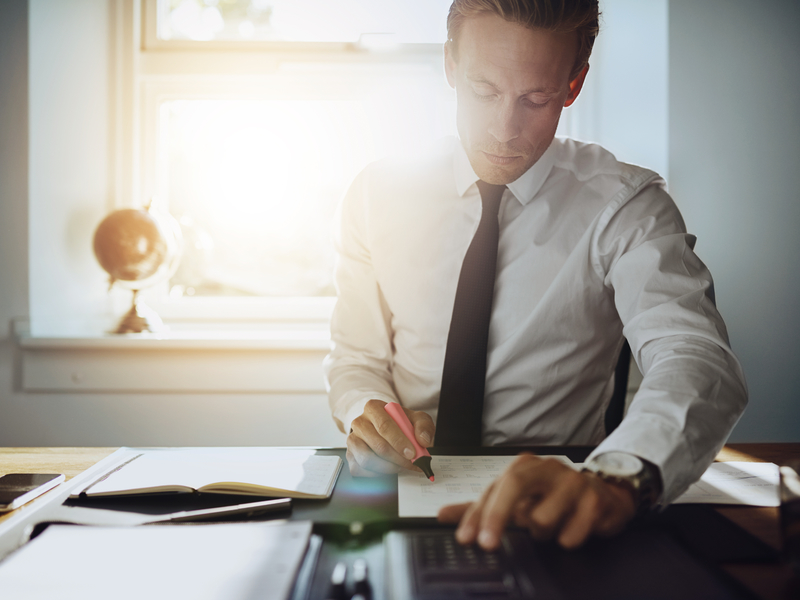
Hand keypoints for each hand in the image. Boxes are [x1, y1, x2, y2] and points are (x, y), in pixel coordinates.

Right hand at [346, 399, 434, 476]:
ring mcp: (352, 440)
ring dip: (389, 468)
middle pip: (378, 445)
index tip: (412, 453)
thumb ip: (423, 426)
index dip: (399, 442)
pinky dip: (377, 475)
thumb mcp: (416, 419)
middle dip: (398, 458)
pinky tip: (389, 469)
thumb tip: (423, 440)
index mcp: (373, 408)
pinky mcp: (350, 457)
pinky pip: (361, 470)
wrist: (387, 429)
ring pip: (368, 460)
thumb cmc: (400, 424)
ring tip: (402, 466)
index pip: (384, 426)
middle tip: (413, 464)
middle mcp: (359, 423)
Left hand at [437, 454, 635, 549]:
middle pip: (514, 486)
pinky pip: (571, 533)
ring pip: (542, 518)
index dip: (476, 514)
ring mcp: (572, 481)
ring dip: (543, 533)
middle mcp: (546, 468)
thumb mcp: (516, 501)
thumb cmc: (553, 497)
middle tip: (488, 544)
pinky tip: (572, 529)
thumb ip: (480, 507)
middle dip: (498, 516)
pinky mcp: (595, 499)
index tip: (466, 538)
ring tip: (552, 526)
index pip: (493, 488)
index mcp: (524, 467)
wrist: (604, 495)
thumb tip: (442, 514)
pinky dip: (568, 539)